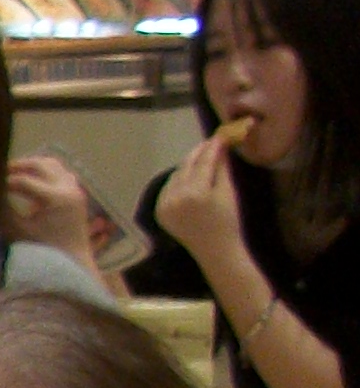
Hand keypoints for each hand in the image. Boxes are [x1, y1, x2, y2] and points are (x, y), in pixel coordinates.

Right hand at [4, 155, 98, 270]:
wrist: (73, 260)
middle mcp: (68, 188)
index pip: (22, 181)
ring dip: (31, 166)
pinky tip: (30, 180)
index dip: (2, 182)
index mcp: (55, 199)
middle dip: (17, 166)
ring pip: (51, 164)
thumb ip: (2, 212)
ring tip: (13, 173)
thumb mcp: (18, 232)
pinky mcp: (76, 191)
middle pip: (39, 164)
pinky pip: (59, 172)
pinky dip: (43, 171)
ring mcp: (75, 188)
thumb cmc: (44, 250)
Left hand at [159, 131, 247, 269]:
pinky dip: (177, 181)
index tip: (219, 137)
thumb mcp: (228, 192)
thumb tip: (221, 147)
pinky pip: (168, 190)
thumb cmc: (227, 222)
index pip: (203, 163)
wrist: (215, 250)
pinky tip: (188, 176)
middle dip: (197, 154)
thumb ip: (222, 168)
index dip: (211, 148)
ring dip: (187, 166)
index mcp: (195, 193)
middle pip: (185, 167)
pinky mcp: (159, 213)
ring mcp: (164, 206)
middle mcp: (174, 198)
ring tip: (201, 158)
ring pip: (175, 177)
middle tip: (209, 144)